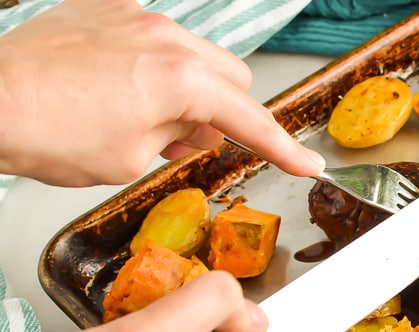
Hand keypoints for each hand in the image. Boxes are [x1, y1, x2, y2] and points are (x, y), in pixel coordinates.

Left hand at [0, 0, 324, 185]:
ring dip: (187, 87)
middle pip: (231, 77)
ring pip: (194, 54)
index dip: (282, 149)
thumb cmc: (48, 133)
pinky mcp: (102, 9)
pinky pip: (150, 35)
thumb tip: (190, 132)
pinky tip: (115, 88)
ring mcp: (133, 18)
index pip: (251, 121)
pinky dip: (150, 64)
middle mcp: (166, 38)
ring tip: (143, 116)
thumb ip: (176, 141)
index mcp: (181, 80)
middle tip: (190, 142)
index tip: (306, 165)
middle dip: (225, 112)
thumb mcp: (131, 159)